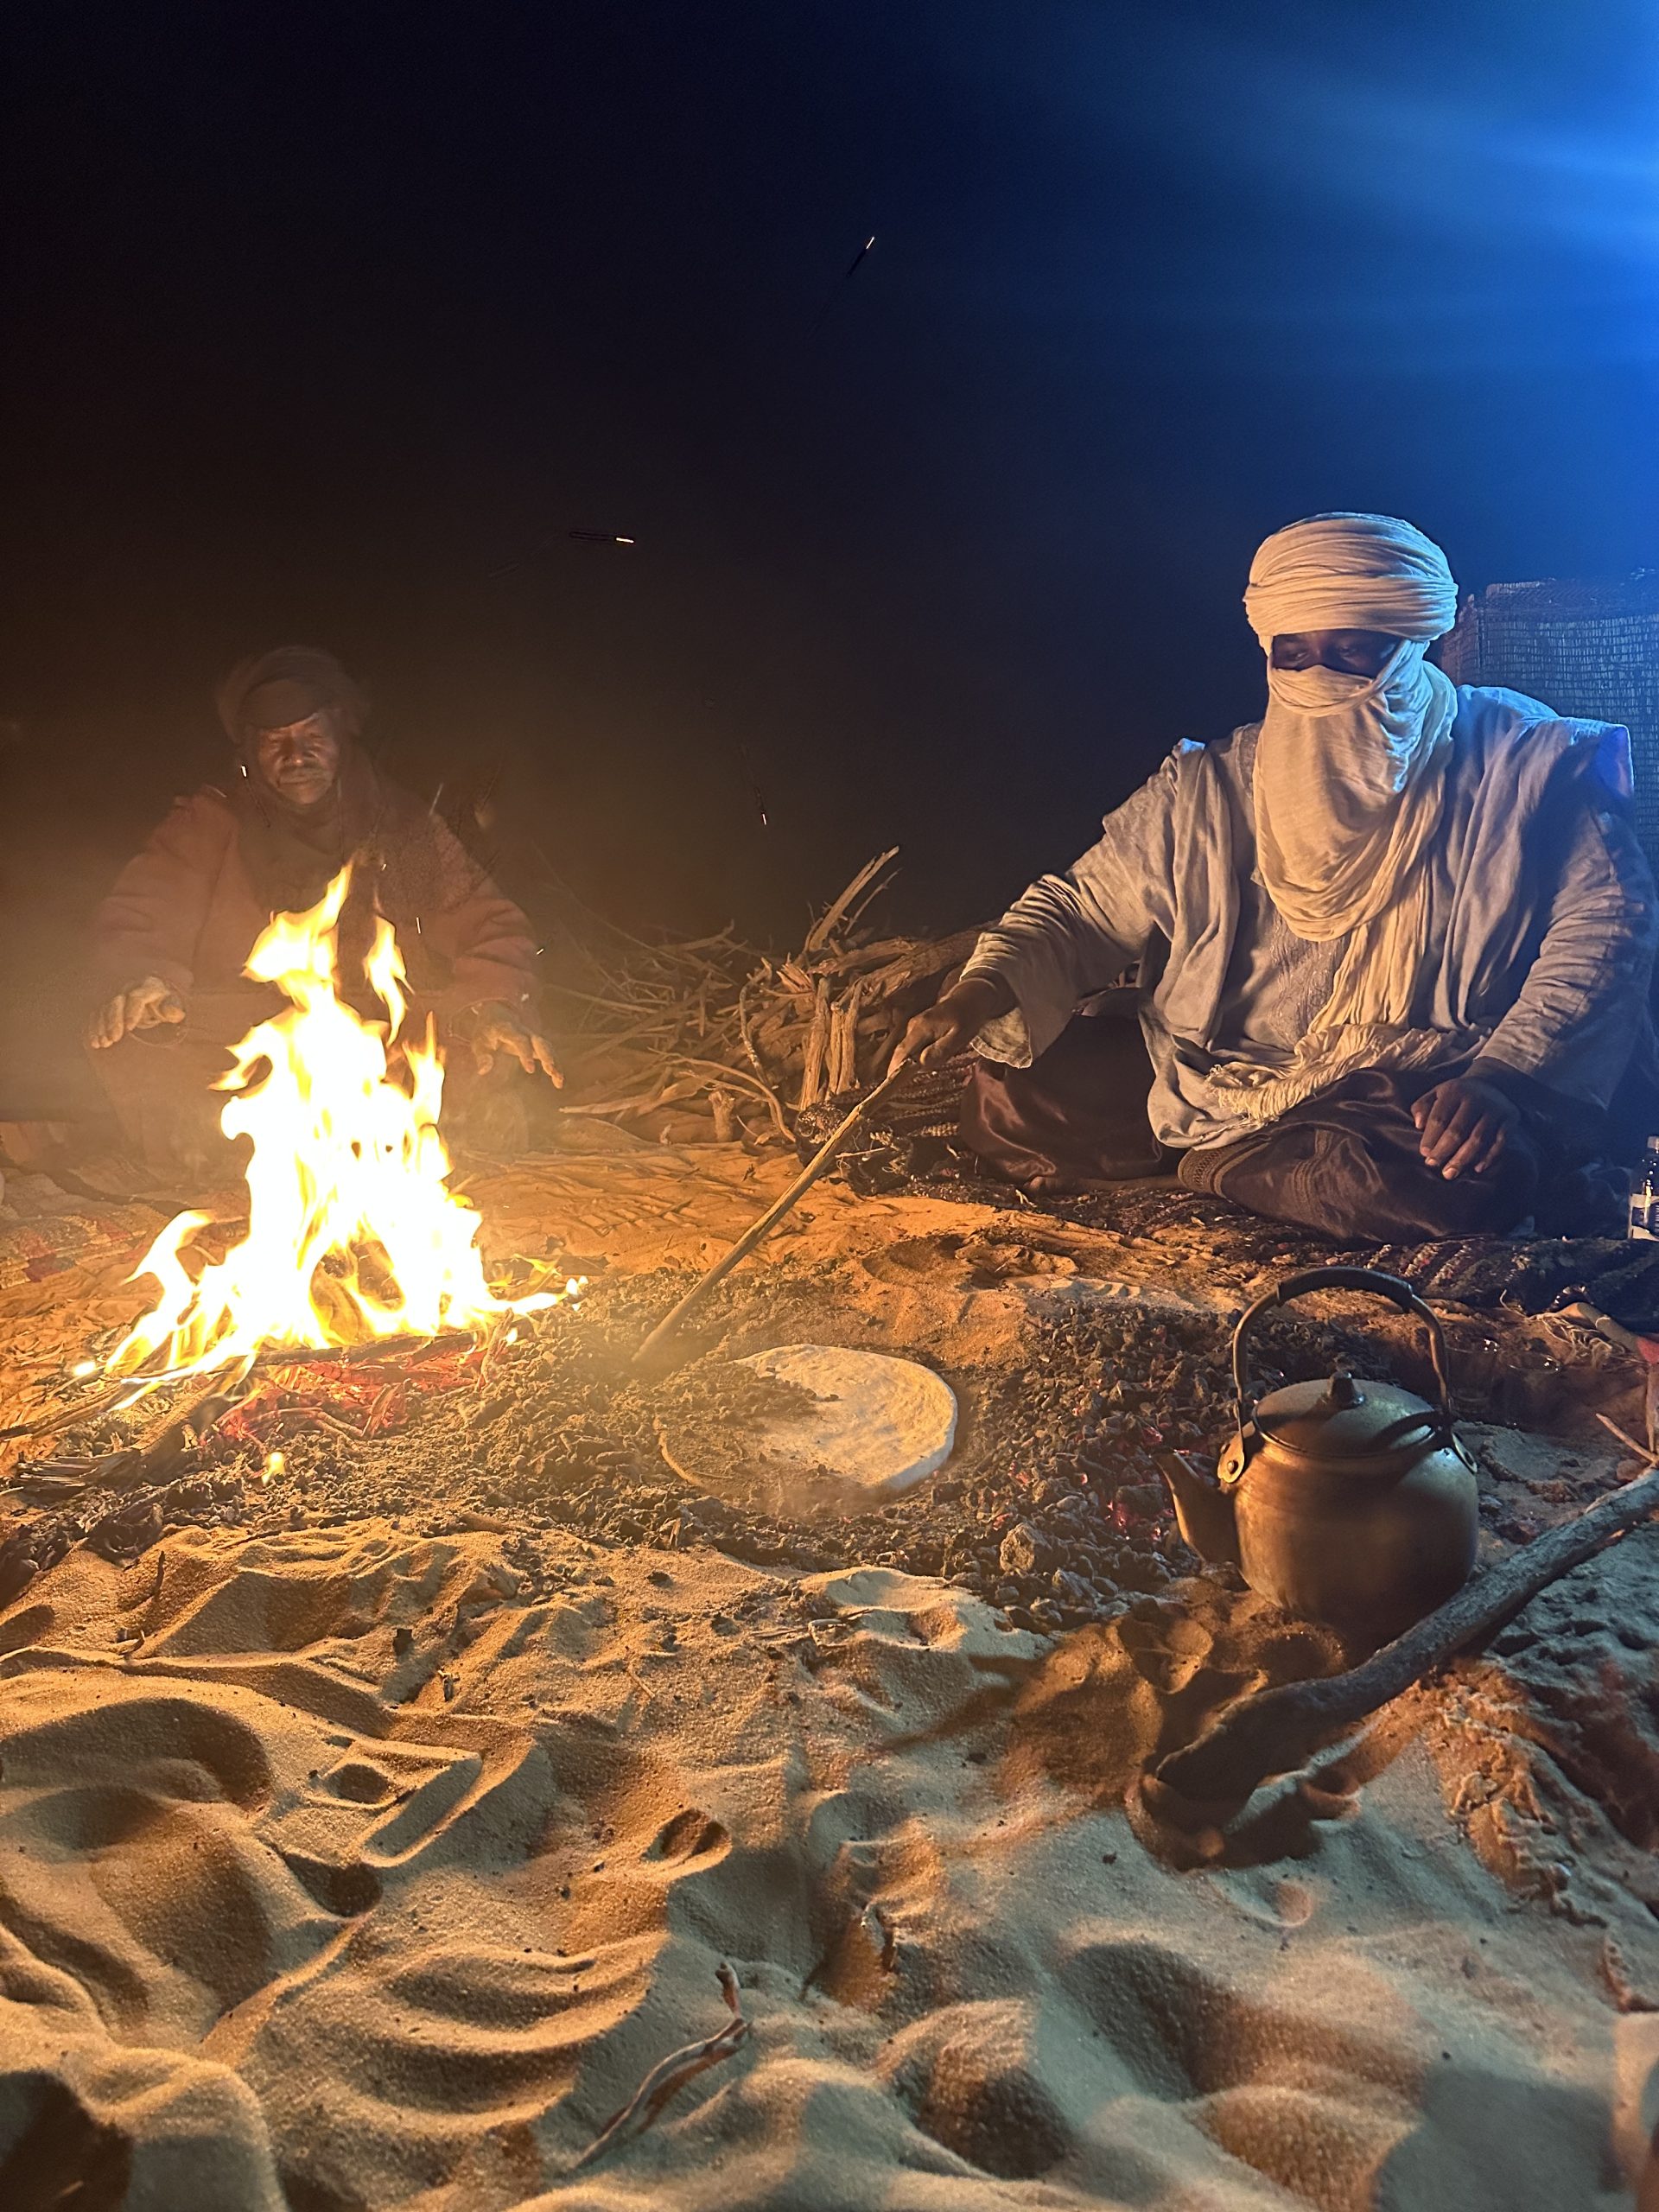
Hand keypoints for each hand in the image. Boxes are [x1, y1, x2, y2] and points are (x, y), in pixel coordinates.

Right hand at [86, 975, 184, 1048]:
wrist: (159, 1000)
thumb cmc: (168, 1004)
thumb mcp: (174, 1006)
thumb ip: (173, 1009)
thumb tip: (173, 1012)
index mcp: (149, 987)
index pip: (136, 998)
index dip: (132, 1012)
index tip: (130, 1028)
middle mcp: (130, 989)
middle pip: (116, 1003)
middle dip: (113, 1022)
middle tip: (113, 1039)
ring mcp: (118, 997)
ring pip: (104, 1009)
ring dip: (101, 1027)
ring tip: (103, 1043)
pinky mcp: (109, 1006)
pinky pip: (97, 1015)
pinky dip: (94, 1028)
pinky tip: (94, 1042)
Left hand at [470, 1005, 561, 1086]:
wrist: (497, 1014)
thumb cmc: (486, 1031)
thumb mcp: (479, 1042)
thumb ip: (482, 1056)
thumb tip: (484, 1071)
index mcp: (509, 1030)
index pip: (521, 1041)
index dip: (526, 1054)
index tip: (530, 1070)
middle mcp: (525, 1032)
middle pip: (540, 1042)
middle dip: (547, 1057)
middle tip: (552, 1072)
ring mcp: (532, 1037)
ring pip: (547, 1047)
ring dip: (555, 1062)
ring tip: (559, 1080)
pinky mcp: (537, 1043)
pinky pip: (549, 1052)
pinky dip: (556, 1065)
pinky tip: (558, 1080)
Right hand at [890, 974, 1011, 1073]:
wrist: (968, 998)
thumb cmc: (966, 1018)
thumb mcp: (959, 1037)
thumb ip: (940, 1050)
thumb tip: (920, 1063)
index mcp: (921, 1028)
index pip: (902, 1052)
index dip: (895, 1068)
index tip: (890, 1084)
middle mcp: (912, 1026)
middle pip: (901, 1052)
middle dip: (902, 1068)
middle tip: (907, 1082)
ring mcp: (913, 1026)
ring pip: (907, 1050)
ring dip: (912, 1062)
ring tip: (924, 1068)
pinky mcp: (916, 1027)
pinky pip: (912, 1045)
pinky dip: (916, 1055)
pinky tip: (929, 1058)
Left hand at [1411, 1077, 1518, 1179]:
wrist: (1492, 1084)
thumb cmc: (1457, 1096)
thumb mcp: (1436, 1094)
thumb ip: (1422, 1107)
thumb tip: (1418, 1125)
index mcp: (1454, 1092)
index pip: (1439, 1118)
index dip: (1430, 1138)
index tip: (1425, 1154)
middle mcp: (1475, 1099)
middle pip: (1458, 1130)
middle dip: (1444, 1151)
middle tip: (1434, 1166)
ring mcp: (1494, 1109)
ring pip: (1478, 1139)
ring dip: (1463, 1159)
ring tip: (1450, 1173)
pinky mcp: (1509, 1119)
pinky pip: (1500, 1141)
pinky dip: (1489, 1157)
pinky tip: (1477, 1169)